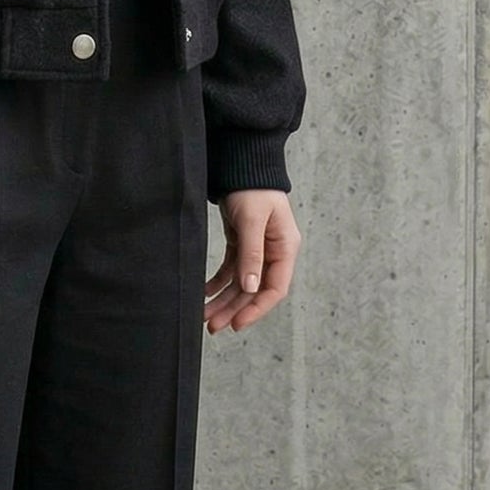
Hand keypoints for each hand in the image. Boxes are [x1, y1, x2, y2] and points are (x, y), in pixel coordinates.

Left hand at [204, 188, 298, 334]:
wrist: (242, 163)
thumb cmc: (253, 188)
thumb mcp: (253, 220)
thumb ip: (252, 254)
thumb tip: (251, 288)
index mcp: (285, 248)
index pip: (275, 288)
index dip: (256, 309)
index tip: (237, 324)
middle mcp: (274, 252)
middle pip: (254, 290)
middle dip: (234, 309)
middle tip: (213, 326)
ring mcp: (258, 249)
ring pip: (241, 283)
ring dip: (224, 300)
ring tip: (205, 316)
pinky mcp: (242, 243)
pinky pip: (231, 270)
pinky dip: (218, 283)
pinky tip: (204, 293)